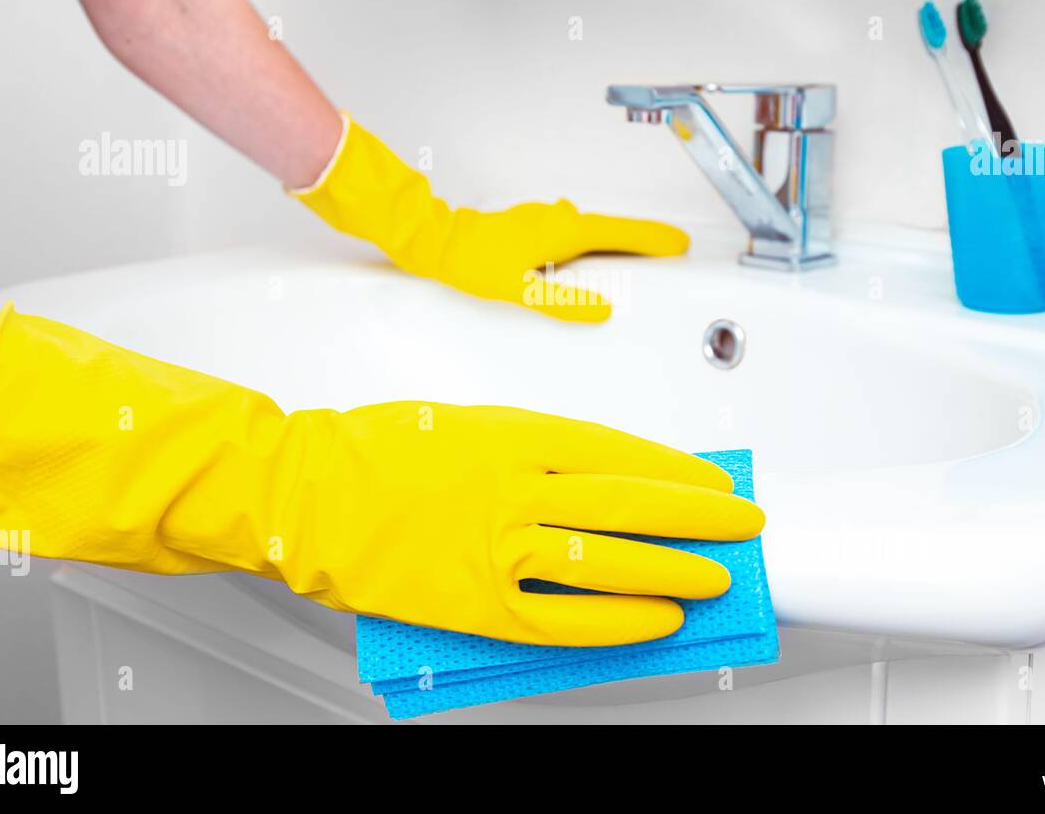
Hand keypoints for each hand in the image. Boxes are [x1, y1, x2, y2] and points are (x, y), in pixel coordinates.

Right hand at [0, 308, 763, 645]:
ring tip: (717, 576)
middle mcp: (517, 487)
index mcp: (515, 434)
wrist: (301, 488)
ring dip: (672, 567)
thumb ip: (528, 448)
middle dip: (698, 514)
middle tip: (742, 522)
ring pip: (608, 558)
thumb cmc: (372, 448)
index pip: (620, 453)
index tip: (713, 480)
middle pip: (631, 501)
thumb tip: (590, 473)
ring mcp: (498, 545)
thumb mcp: (461, 423)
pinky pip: (561, 618)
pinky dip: (613, 620)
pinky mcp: (475, 602)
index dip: (676, 471)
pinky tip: (655, 620)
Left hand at [293, 113, 688, 321]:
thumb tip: (600, 310)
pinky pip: (575, 230)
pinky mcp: (534, 224)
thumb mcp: (520, 290)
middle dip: (643, 239)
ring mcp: (546, 219)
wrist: (437, 239)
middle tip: (671, 247)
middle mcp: (558, 220)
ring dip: (617, 238)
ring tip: (639, 252)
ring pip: (593, 228)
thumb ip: (562, 303)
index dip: (652, 240)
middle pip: (612, 230)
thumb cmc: (471, 262)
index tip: (679, 242)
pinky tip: (588, 252)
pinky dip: (592, 239)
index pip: (619, 235)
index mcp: (562, 234)